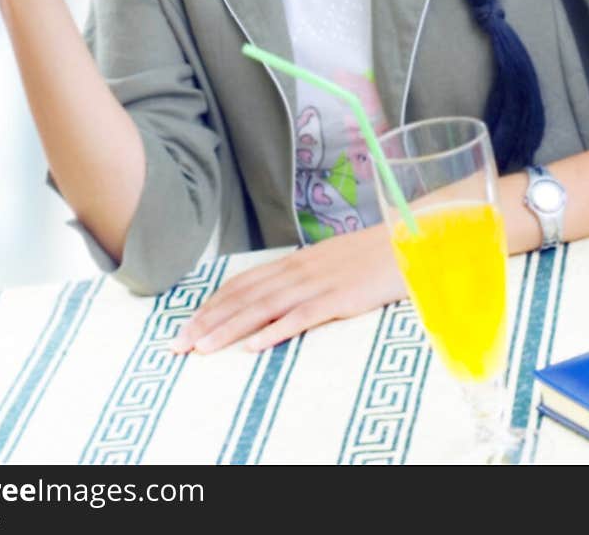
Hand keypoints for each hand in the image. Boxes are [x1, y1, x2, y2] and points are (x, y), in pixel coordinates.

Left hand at [172, 223, 406, 354]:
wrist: (410, 240)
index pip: (243, 283)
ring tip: (203, 348)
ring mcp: (318, 284)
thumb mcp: (330, 263)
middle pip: (244, 297)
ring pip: (263, 308)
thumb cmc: (372, 256)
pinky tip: (254, 346)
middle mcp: (299, 270)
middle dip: (208, 321)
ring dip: (230, 329)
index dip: (212, 304)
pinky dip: (275, 331)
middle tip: (179, 344)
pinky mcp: (339, 299)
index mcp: (295, 262)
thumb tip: (275, 296)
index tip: (186, 325)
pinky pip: (301, 317)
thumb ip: (302, 277)